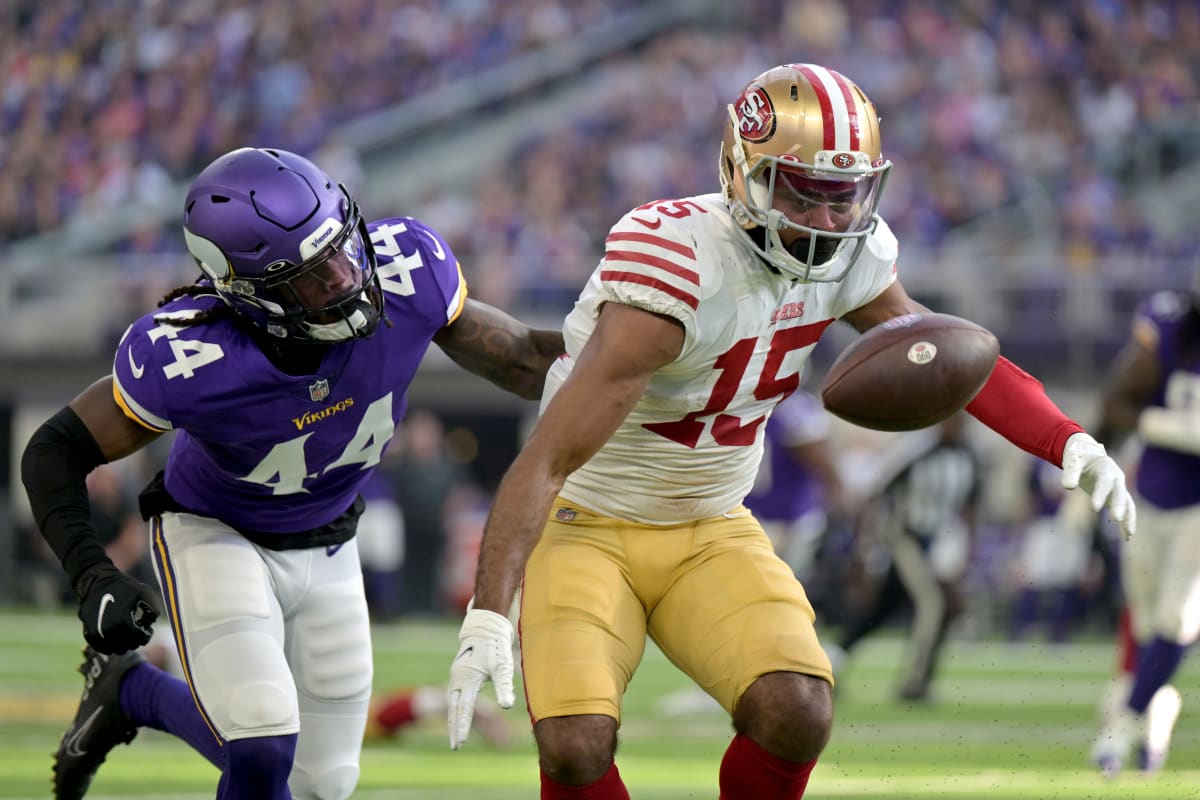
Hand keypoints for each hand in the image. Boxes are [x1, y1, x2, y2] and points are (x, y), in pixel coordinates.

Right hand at [74, 563, 159, 654]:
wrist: (97, 582)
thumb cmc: (124, 587)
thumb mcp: (145, 593)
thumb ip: (153, 609)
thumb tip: (151, 623)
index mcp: (123, 622)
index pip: (140, 639)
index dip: (147, 634)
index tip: (147, 628)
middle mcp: (109, 631)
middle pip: (128, 647)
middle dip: (136, 640)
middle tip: (137, 630)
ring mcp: (97, 634)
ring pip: (116, 650)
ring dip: (124, 645)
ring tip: (127, 632)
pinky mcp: (89, 634)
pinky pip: (102, 649)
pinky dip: (111, 646)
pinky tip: (117, 636)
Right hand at [447, 607, 514, 749]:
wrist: (486, 627)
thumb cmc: (496, 647)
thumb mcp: (503, 667)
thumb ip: (504, 686)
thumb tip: (507, 706)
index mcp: (466, 679)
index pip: (462, 709)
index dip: (461, 727)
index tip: (459, 743)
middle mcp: (457, 678)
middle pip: (453, 709)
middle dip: (454, 728)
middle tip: (455, 747)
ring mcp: (456, 675)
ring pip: (452, 702)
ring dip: (453, 719)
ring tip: (456, 736)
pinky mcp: (459, 672)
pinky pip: (455, 695)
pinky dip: (455, 708)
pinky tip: (459, 716)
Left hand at [1060, 432, 1136, 538]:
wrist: (1087, 452)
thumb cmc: (1078, 455)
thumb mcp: (1072, 460)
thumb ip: (1070, 472)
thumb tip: (1068, 487)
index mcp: (1106, 467)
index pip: (1105, 482)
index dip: (1101, 494)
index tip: (1094, 508)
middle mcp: (1116, 478)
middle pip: (1120, 493)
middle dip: (1119, 506)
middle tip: (1116, 519)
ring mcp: (1118, 487)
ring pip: (1127, 503)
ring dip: (1129, 518)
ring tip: (1128, 534)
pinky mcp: (1115, 496)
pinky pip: (1125, 510)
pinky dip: (1126, 522)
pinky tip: (1127, 537)